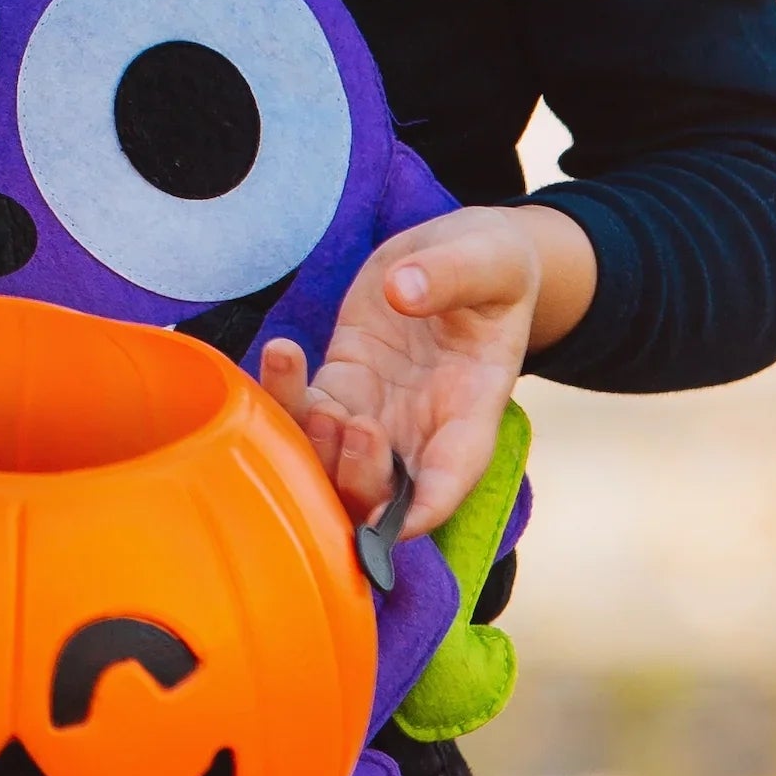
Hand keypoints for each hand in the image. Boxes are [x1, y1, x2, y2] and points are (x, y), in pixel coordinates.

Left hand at [255, 205, 574, 535]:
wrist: (461, 254)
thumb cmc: (494, 265)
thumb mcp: (490, 258)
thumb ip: (451, 275)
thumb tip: (401, 290)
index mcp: (472, 410)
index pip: (450, 479)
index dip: (420, 512)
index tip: (386, 521)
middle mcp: (423, 427)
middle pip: (383, 490)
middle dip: (356, 477)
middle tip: (343, 418)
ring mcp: (378, 409)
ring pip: (333, 461)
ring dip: (309, 443)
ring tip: (299, 372)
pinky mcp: (343, 383)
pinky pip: (304, 411)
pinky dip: (282, 397)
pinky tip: (281, 351)